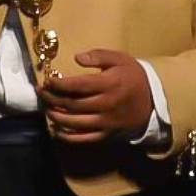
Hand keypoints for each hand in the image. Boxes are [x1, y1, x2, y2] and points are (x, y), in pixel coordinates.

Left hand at [38, 49, 153, 143]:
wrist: (154, 100)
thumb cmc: (133, 76)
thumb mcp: (119, 59)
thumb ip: (98, 56)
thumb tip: (77, 58)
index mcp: (109, 84)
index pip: (77, 86)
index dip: (59, 84)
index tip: (47, 80)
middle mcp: (106, 105)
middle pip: (73, 104)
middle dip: (53, 99)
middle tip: (41, 93)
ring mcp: (106, 122)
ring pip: (75, 122)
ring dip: (57, 116)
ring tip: (46, 108)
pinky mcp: (107, 134)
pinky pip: (84, 139)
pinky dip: (68, 137)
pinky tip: (57, 130)